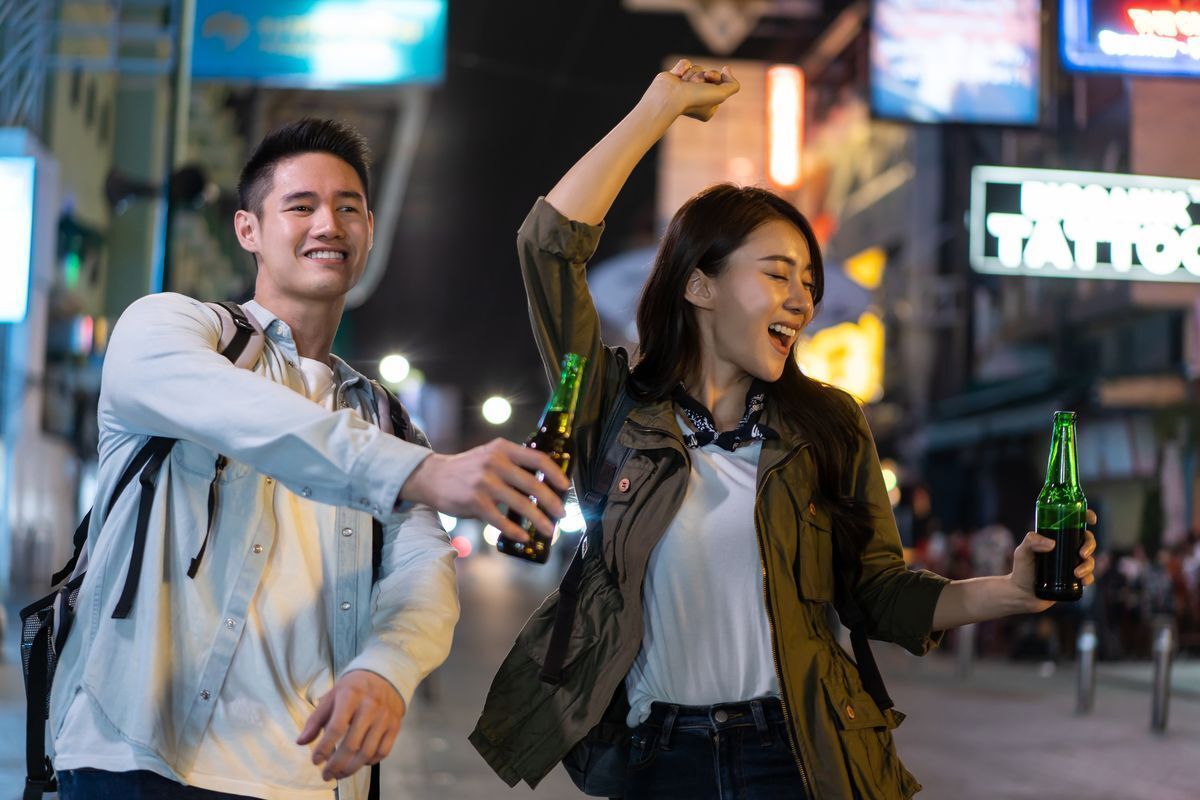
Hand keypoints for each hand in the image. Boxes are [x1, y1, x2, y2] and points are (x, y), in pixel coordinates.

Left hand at [297, 670, 405, 781]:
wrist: (385, 676)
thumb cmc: (353, 689)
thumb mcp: (331, 697)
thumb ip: (315, 719)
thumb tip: (301, 742)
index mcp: (350, 696)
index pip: (336, 727)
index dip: (324, 748)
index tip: (315, 761)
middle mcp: (370, 707)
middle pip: (352, 744)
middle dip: (336, 765)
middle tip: (326, 775)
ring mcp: (385, 717)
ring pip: (368, 752)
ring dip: (351, 768)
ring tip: (339, 774)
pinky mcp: (395, 726)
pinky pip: (383, 751)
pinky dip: (370, 762)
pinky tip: (359, 763)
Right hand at [399, 438, 568, 540]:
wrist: (432, 476)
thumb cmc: (468, 468)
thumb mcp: (490, 455)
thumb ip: (513, 464)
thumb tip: (544, 483)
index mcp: (503, 449)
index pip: (538, 459)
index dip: (556, 474)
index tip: (566, 487)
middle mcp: (495, 463)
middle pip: (534, 485)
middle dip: (552, 503)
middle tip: (562, 514)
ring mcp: (484, 483)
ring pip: (520, 505)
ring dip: (538, 521)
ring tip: (548, 530)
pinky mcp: (474, 502)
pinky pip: (500, 521)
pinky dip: (514, 531)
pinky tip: (523, 537)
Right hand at [645, 59, 739, 121]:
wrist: (669, 97)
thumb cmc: (695, 99)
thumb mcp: (722, 94)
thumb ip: (733, 84)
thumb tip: (727, 69)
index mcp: (708, 107)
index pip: (719, 83)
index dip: (716, 76)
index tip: (710, 78)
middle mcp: (697, 98)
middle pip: (708, 74)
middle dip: (703, 75)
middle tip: (696, 83)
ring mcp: (685, 89)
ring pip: (697, 69)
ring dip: (692, 74)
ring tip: (684, 84)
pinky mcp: (675, 79)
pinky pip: (685, 64)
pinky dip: (682, 67)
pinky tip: (677, 76)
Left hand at [1009, 509, 1098, 612]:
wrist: (1022, 595)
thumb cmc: (1021, 570)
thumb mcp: (1022, 553)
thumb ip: (1030, 542)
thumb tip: (1051, 543)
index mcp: (1055, 537)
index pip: (1073, 523)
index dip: (1086, 517)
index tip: (1091, 520)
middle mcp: (1065, 549)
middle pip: (1087, 540)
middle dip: (1090, 545)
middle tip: (1082, 554)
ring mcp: (1071, 563)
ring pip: (1089, 559)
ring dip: (1089, 564)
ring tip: (1077, 573)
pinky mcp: (1074, 579)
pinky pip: (1089, 576)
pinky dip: (1089, 577)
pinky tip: (1083, 581)